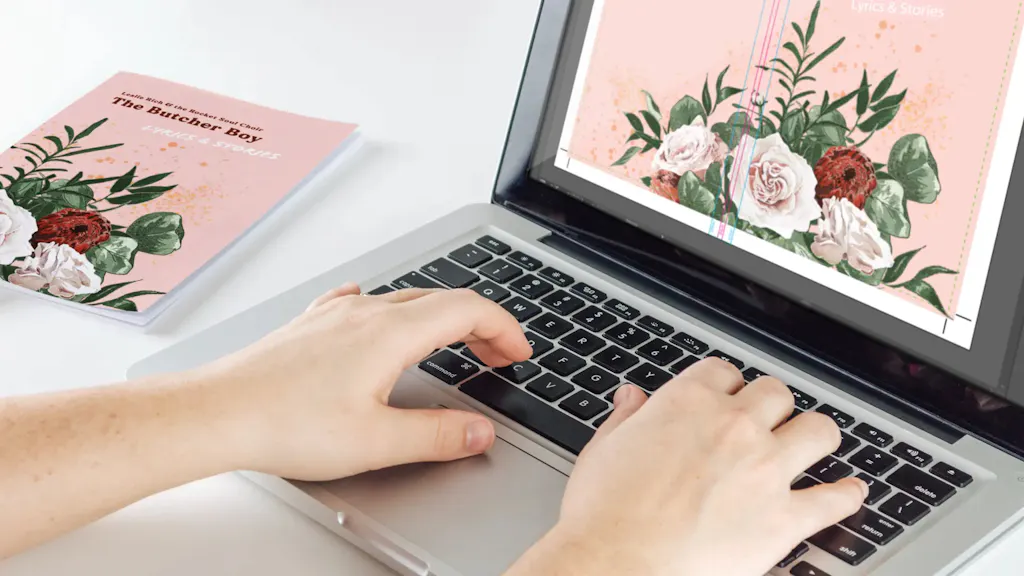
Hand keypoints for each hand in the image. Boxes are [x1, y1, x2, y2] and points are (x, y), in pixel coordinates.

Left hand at [197, 284, 532, 480]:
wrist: (217, 412)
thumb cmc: (284, 424)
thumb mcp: (375, 442)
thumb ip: (436, 435)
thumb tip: (479, 431)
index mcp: (390, 333)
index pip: (468, 310)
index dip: (504, 328)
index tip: (518, 353)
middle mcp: (365, 314)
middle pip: (441, 301)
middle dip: (479, 325)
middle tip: (495, 356)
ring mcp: (334, 316)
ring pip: (403, 301)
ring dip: (439, 318)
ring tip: (450, 343)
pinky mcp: (310, 327)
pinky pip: (361, 305)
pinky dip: (390, 312)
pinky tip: (374, 317)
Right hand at [508, 359, 866, 575]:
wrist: (617, 565)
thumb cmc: (603, 515)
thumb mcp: (603, 450)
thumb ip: (626, 418)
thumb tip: (632, 397)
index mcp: (687, 404)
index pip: (724, 373)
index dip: (726, 386)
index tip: (725, 399)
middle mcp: (734, 427)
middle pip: (776, 394)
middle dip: (770, 406)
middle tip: (765, 422)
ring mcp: (765, 470)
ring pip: (817, 430)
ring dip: (815, 435)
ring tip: (813, 443)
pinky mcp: (784, 518)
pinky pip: (834, 499)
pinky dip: (846, 495)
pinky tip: (850, 492)